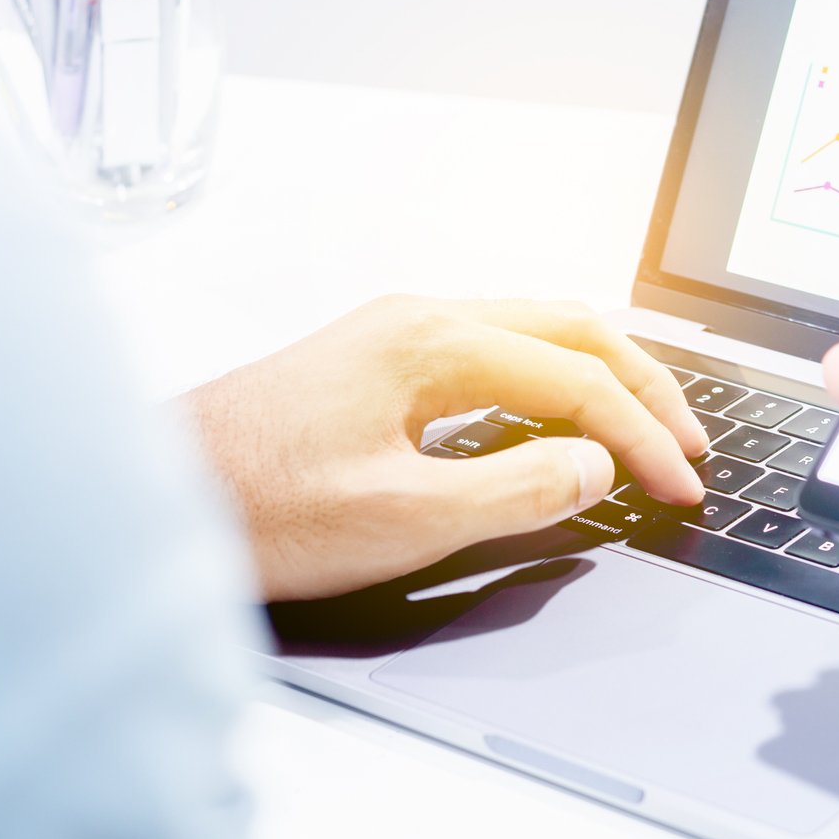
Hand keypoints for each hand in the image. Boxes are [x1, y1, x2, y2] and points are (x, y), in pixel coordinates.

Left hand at [187, 296, 709, 600]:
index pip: (578, 376)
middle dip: (645, 385)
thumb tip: (593, 468)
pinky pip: (494, 353)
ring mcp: (393, 336)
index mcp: (432, 341)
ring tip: (646, 429)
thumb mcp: (402, 520)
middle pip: (571, 328)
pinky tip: (559, 421)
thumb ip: (516, 492)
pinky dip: (552, 382)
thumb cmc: (254, 510)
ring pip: (534, 333)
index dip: (643, 436)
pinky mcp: (373, 365)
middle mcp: (418, 319)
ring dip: (601, 378)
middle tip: (691, 448)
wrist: (147, 499)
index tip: (681, 488)